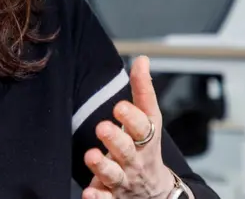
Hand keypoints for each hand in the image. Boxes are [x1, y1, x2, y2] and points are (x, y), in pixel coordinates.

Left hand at [82, 56, 175, 198]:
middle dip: (115, 139)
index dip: (132, 117)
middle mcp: (136, 159)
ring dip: (103, 166)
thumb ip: (143, 90)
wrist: (155, 192)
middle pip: (127, 150)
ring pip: (114, 175)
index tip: (119, 107)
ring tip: (91, 156)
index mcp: (146, 138)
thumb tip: (142, 59)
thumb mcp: (150, 119)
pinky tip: (88, 194)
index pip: (143, 126)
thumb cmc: (146, 148)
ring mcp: (124, 179)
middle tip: (102, 128)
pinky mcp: (112, 197)